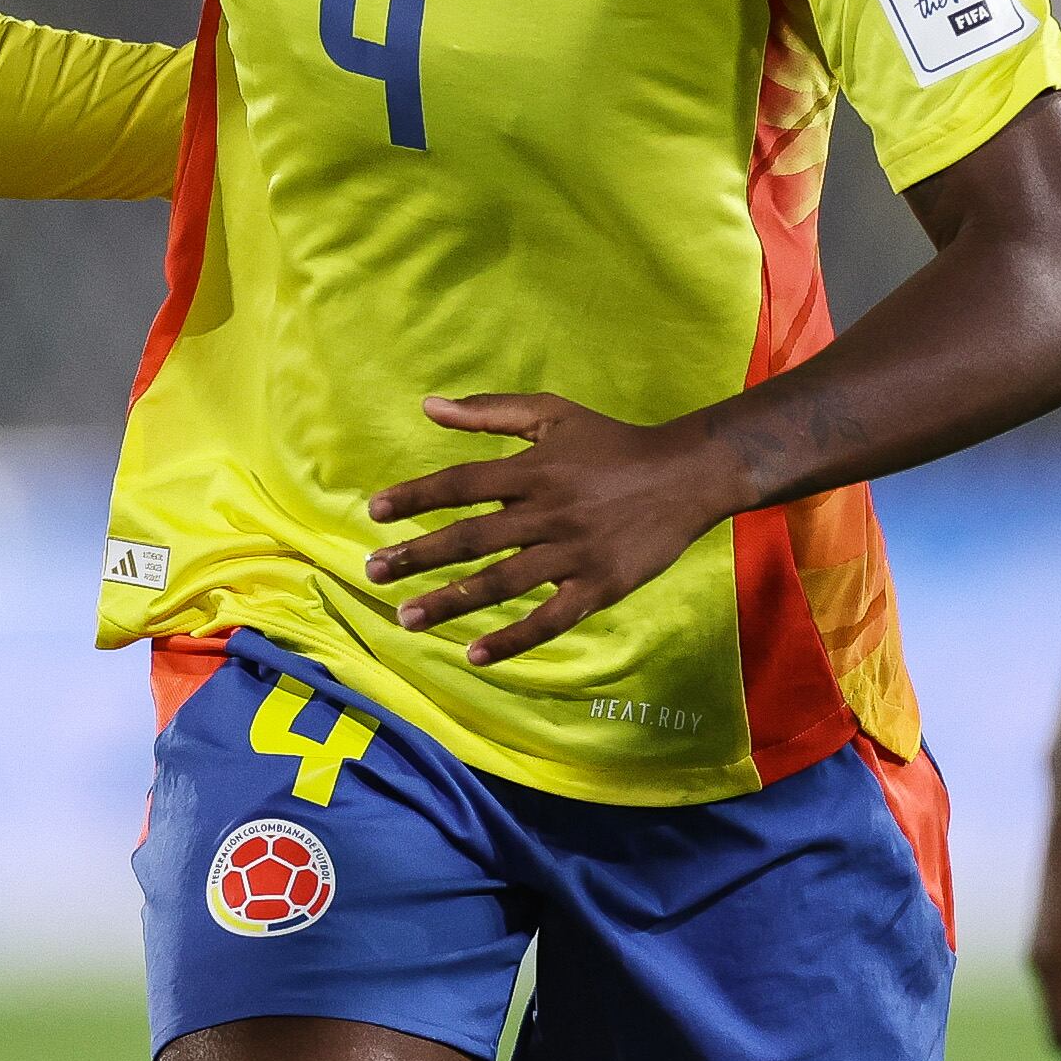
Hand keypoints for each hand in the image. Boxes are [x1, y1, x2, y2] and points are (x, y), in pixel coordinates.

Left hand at [362, 393, 740, 666]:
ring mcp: (572, 553)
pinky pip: (549, 619)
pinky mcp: (598, 587)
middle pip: (470, 538)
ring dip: (450, 602)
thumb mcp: (553, 414)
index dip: (416, 497)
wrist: (687, 475)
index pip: (460, 485)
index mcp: (533, 469)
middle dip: (416, 557)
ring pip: (500, 582)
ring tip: (406, 619)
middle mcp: (547, 512)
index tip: (376, 512)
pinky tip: (475, 654)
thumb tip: (429, 406)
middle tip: (373, 572)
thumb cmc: (613, 442)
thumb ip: (490, 412)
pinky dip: (512, 638)